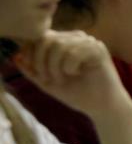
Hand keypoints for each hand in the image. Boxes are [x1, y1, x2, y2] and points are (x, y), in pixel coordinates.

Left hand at [14, 30, 130, 119]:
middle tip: (48, 78)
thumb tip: (17, 57)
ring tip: (62, 79)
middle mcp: (78, 38)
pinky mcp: (99, 50)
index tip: (38, 74)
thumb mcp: (49, 82)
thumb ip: (33, 70)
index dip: (33, 53)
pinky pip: (73, 52)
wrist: (103, 107)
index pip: (42, 36)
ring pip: (60, 45)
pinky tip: (76, 74)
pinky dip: (69, 67)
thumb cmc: (79, 94)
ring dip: (55, 66)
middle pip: (48, 38)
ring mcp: (90, 42)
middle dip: (42, 61)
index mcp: (66, 42)